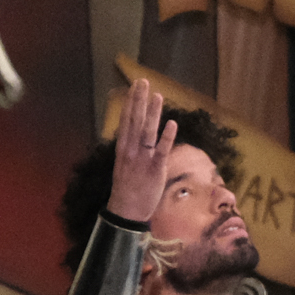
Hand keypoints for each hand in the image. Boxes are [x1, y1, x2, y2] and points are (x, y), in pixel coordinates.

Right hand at [106, 79, 175, 223]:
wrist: (126, 212)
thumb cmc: (127, 189)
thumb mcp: (125, 165)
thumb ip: (131, 148)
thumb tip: (137, 134)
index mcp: (123, 149)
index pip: (126, 120)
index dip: (131, 102)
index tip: (135, 86)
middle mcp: (130, 151)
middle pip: (135, 121)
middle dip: (139, 101)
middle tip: (143, 82)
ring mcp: (142, 160)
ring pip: (147, 132)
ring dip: (153, 113)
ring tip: (158, 96)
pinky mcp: (155, 169)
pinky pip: (161, 151)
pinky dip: (166, 137)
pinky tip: (171, 123)